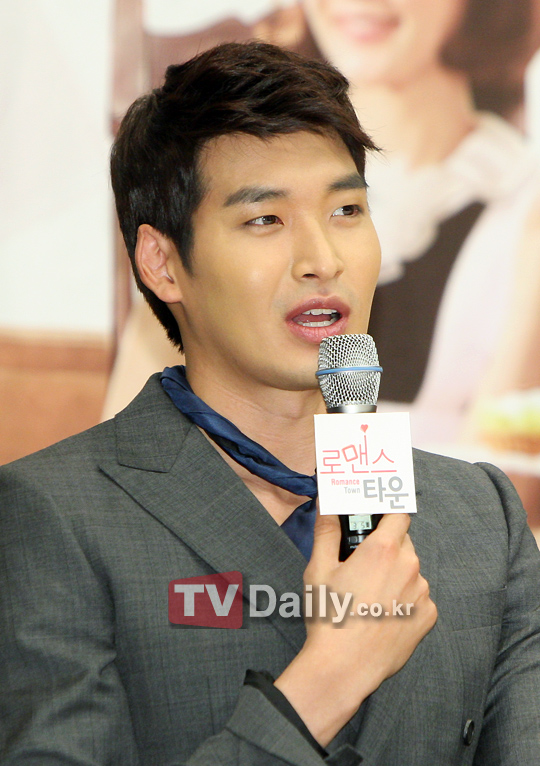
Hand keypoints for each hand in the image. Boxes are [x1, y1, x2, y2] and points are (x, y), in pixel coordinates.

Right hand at [274, 512, 436, 745]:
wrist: (344, 666)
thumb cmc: (329, 616)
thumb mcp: (319, 569)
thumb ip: (326, 531)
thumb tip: (327, 504)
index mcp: (383, 549)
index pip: (398, 514)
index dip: (388, 514)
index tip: (378, 518)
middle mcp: (409, 566)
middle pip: (404, 542)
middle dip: (387, 546)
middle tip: (363, 563)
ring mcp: (422, 593)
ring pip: (411, 570)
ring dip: (397, 574)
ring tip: (370, 595)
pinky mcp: (428, 616)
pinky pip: (419, 597)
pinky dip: (405, 600)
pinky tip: (383, 613)